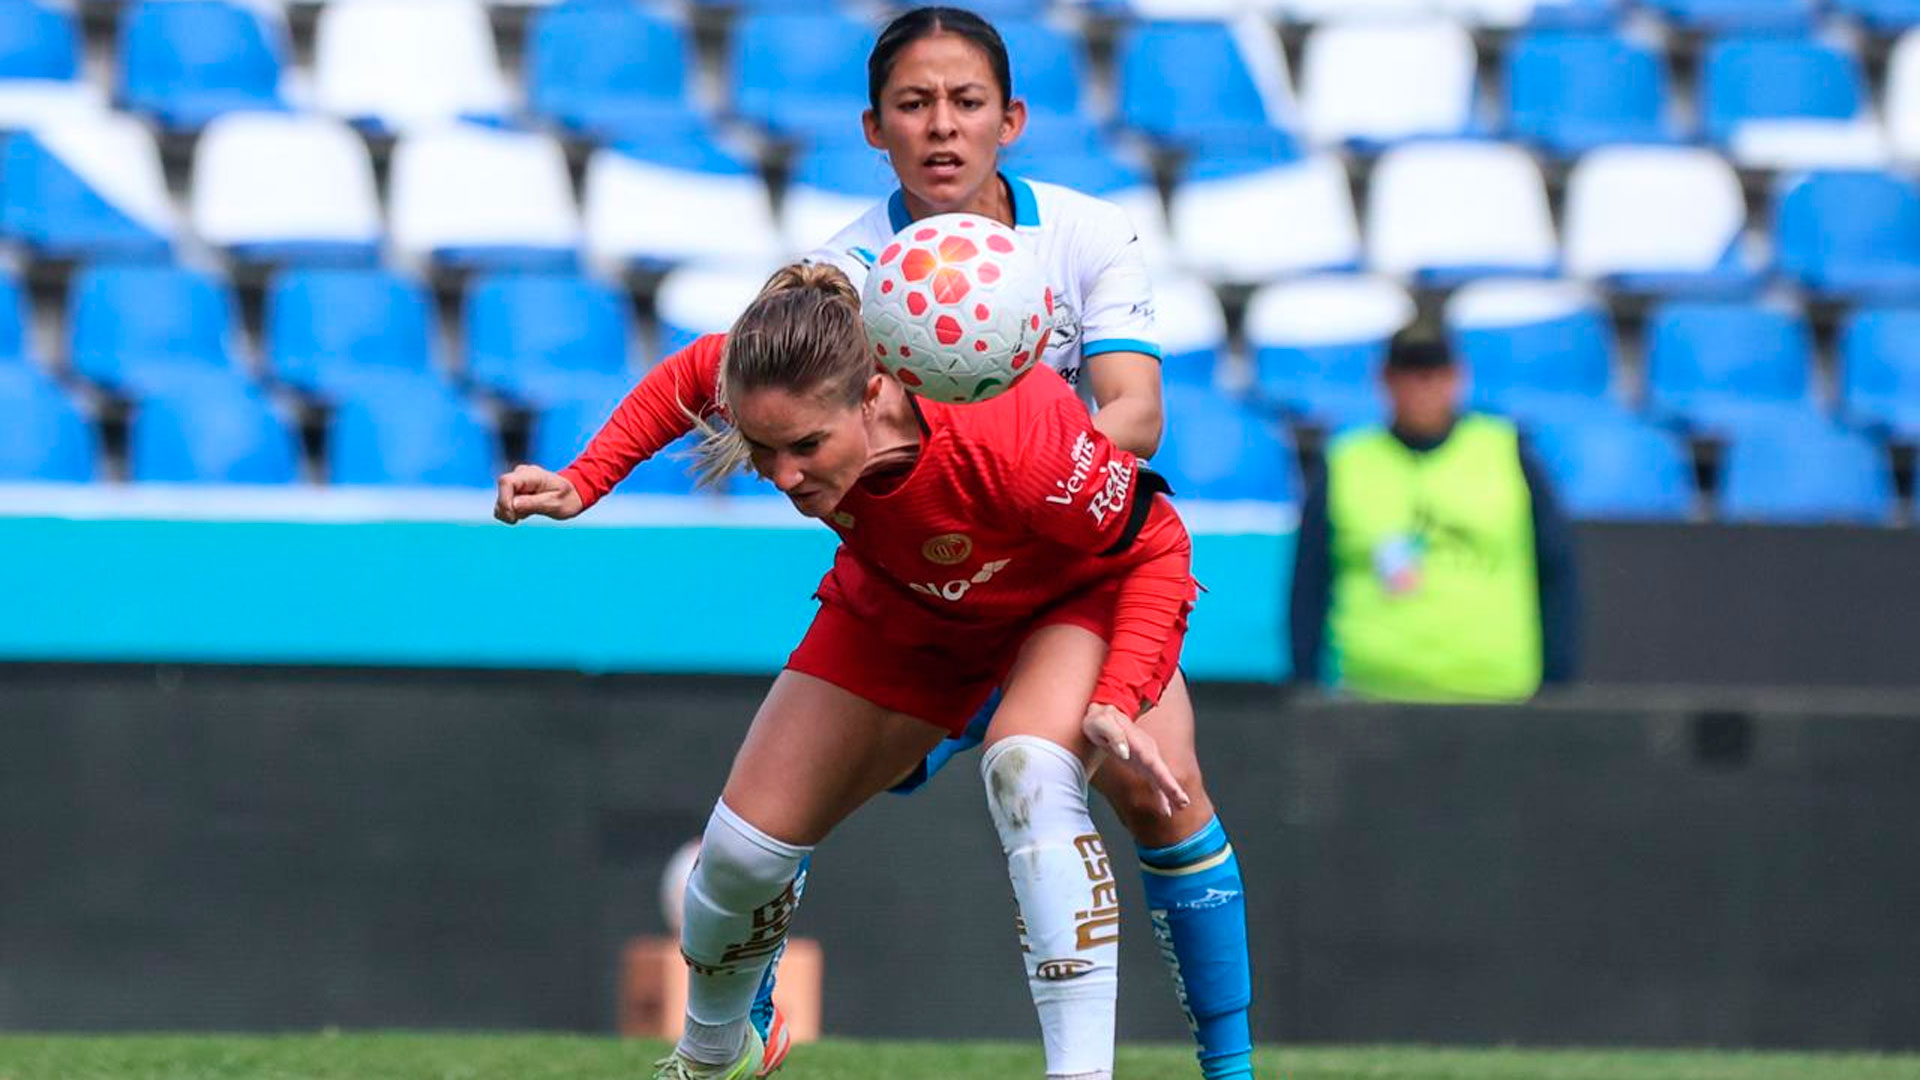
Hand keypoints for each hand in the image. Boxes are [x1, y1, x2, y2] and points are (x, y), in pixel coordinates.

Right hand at [494, 465, 583, 523]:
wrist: (573, 494)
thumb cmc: (567, 498)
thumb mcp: (555, 503)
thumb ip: (534, 503)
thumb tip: (513, 504)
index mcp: (530, 475)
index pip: (506, 482)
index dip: (504, 500)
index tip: (513, 517)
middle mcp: (520, 475)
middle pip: (500, 492)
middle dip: (507, 510)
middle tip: (522, 518)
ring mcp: (516, 482)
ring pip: (500, 501)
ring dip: (510, 513)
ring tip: (529, 513)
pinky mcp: (514, 491)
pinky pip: (504, 504)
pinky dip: (511, 512)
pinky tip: (526, 512)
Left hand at [1081, 702, 1189, 817]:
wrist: (1103, 713)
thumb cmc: (1100, 719)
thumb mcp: (1102, 722)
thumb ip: (1114, 735)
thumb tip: (1124, 753)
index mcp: (1139, 743)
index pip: (1154, 763)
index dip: (1164, 777)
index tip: (1173, 789)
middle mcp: (1147, 751)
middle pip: (1162, 773)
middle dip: (1172, 788)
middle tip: (1183, 803)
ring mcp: (1147, 758)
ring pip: (1161, 779)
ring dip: (1170, 794)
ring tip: (1178, 808)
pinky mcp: (1142, 764)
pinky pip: (1155, 781)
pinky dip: (1161, 795)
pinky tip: (1166, 809)